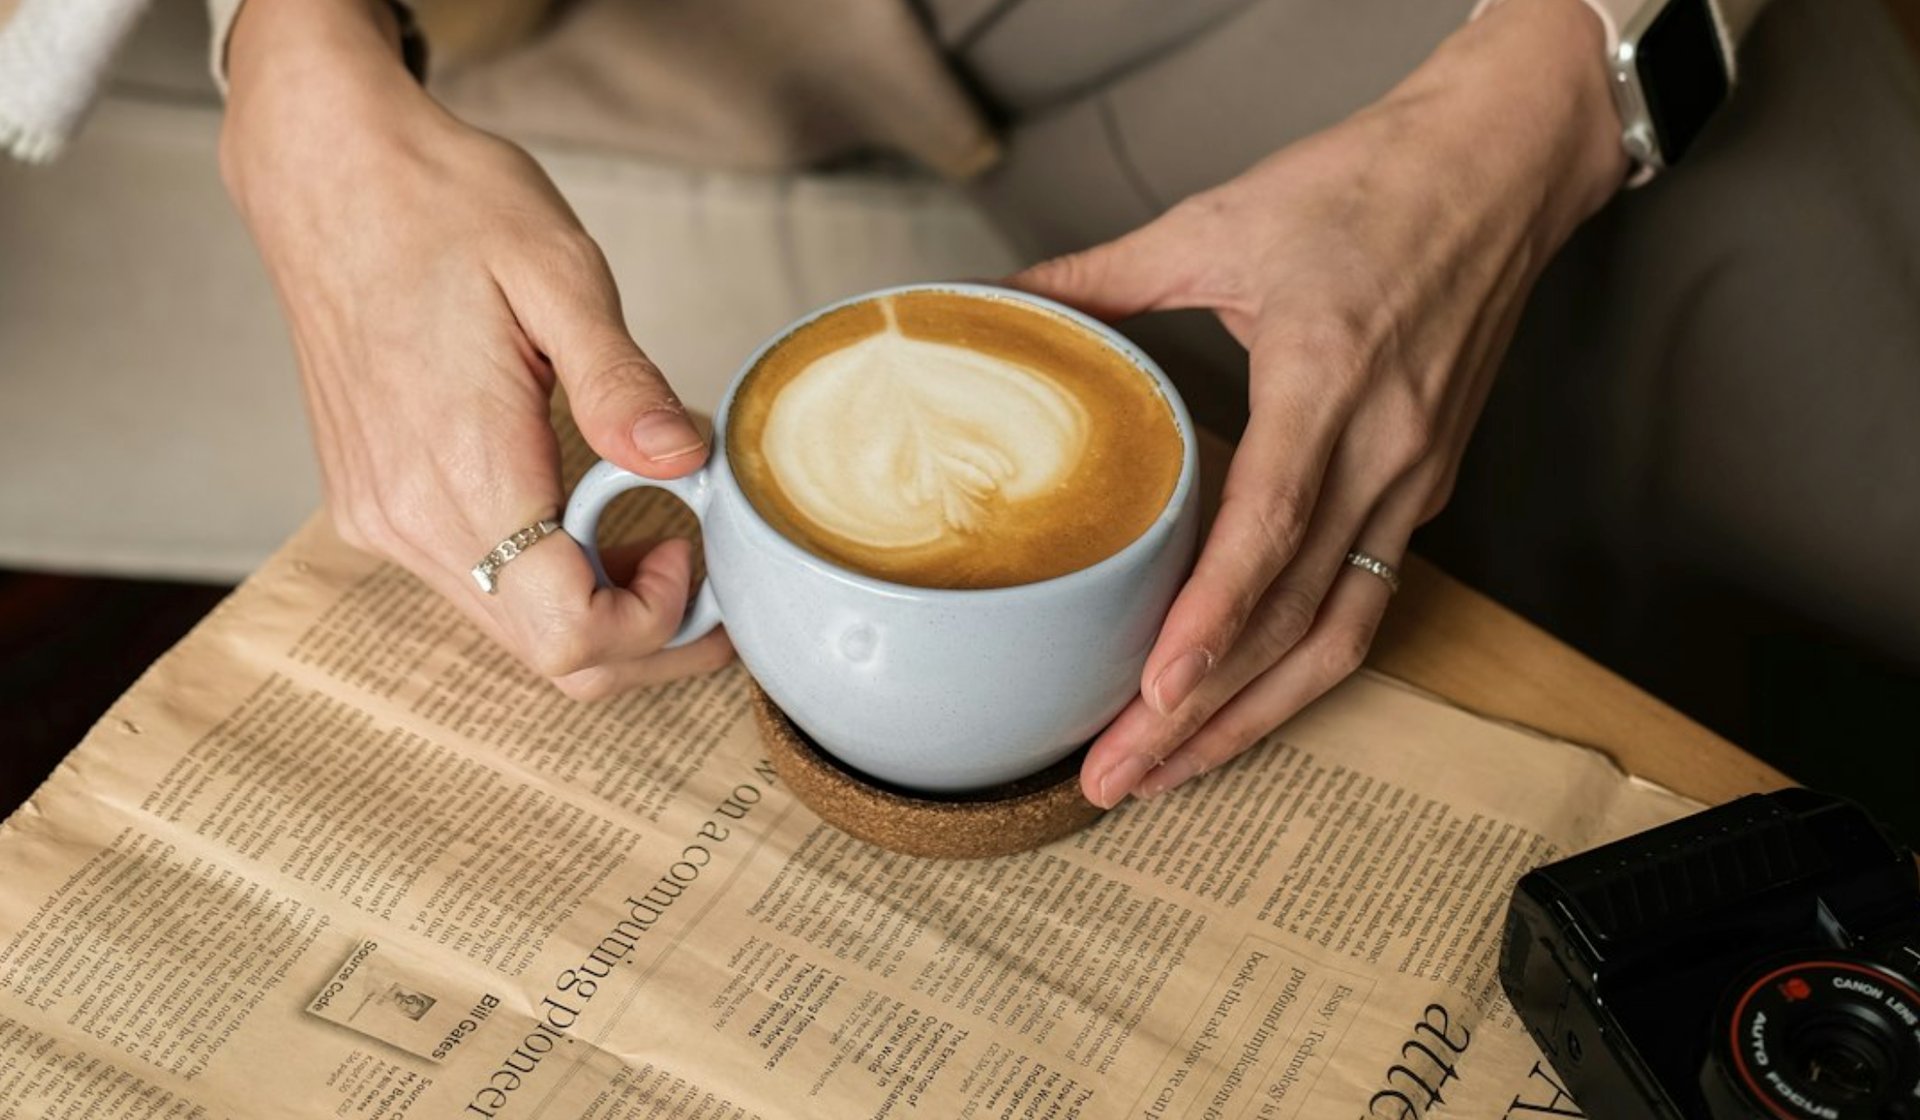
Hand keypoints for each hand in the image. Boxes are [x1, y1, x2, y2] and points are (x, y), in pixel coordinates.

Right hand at [221, 0, 731, 697]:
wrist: (327, 171)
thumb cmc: (442, 205)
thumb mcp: (559, 275)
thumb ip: (621, 386)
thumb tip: (684, 463)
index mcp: (462, 469)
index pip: (571, 632)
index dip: (656, 621)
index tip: (694, 550)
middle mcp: (408, 517)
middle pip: (546, 653)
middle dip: (643, 636)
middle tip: (701, 568)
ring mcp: (379, 516)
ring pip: (508, 625)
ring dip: (593, 607)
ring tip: (649, 534)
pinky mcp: (369, 502)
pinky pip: (472, 582)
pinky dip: (542, 575)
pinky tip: (580, 511)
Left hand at [1012, 0, 1629, 806]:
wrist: (1501, 164)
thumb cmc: (1373, 184)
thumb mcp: (1222, 219)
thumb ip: (1105, 274)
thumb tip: (1008, 302)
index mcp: (1329, 378)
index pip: (1272, 526)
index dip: (1214, 617)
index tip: (1154, 689)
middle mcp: (1385, 449)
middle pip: (1300, 616)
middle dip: (1208, 711)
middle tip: (1120, 777)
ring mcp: (1416, 479)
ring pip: (1342, 633)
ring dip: (1255, 716)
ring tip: (1171, 771)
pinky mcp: (1426, 488)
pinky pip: (1366, 601)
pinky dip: (1300, 666)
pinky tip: (1240, 700)